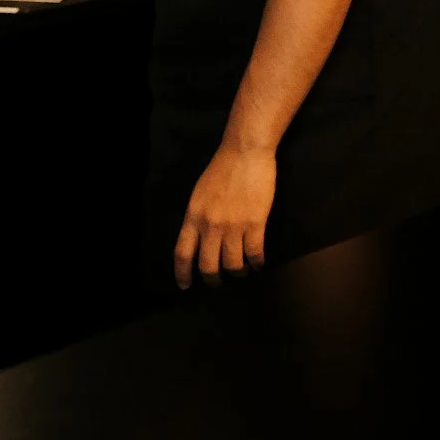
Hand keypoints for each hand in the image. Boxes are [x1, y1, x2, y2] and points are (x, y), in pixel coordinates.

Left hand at [173, 143, 275, 289]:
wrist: (244, 153)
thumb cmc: (221, 170)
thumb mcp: (199, 194)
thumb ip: (197, 218)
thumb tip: (199, 240)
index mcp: (193, 216)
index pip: (182, 253)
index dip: (182, 273)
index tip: (184, 285)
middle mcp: (210, 225)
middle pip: (208, 265)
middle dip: (213, 279)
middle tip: (217, 281)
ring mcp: (233, 226)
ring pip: (233, 264)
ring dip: (237, 272)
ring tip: (241, 270)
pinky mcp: (255, 224)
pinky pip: (254, 254)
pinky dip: (256, 263)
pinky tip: (257, 262)